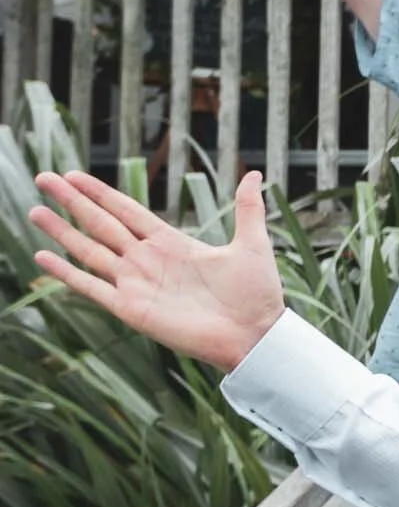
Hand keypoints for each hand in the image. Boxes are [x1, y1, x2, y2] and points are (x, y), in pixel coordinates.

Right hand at [30, 169, 285, 375]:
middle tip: (44, 178)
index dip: (100, 193)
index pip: (127, 211)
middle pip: (101, 224)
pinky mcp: (130, 308)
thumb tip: (254, 172)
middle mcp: (148, 260)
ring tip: (35, 211)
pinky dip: (66, 273)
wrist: (255, 334)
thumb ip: (247, 209)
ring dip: (62, 232)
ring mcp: (136, 283)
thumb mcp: (252, 243)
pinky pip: (91, 287)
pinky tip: (42, 257)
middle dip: (72, 202)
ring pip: (90, 251)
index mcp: (171, 243)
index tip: (74, 175)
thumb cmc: (256, 294)